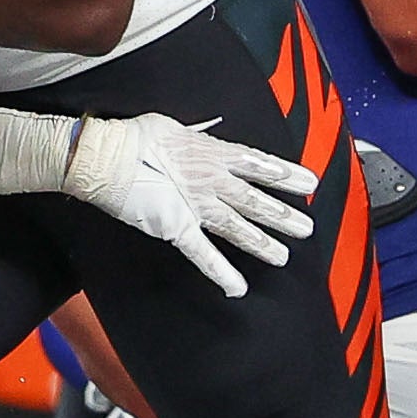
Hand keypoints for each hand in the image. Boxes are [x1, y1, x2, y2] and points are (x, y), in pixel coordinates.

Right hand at [62, 112, 319, 295]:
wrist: (108, 156)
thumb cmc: (137, 137)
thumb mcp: (175, 128)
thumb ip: (196, 136)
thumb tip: (205, 133)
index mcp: (213, 153)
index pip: (259, 165)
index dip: (285, 175)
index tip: (308, 183)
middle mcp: (213, 180)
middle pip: (256, 200)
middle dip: (283, 215)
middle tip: (308, 228)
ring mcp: (197, 206)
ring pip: (238, 227)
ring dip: (262, 243)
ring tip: (284, 257)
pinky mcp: (177, 227)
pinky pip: (203, 253)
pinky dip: (221, 272)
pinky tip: (238, 289)